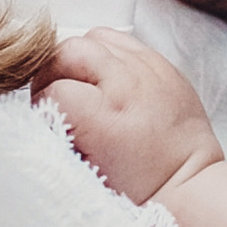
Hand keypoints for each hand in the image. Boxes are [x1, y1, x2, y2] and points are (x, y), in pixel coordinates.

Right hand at [41, 30, 223, 206]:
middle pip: (68, 51)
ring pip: (94, 37)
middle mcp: (128, 84)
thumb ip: (56, 138)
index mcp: (107, 118)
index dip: (43, 107)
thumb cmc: (138, 188)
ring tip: (82, 85)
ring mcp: (149, 68)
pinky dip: (107, 55)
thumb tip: (38, 114)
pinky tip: (107, 79)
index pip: (53, 91)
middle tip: (56, 98)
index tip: (48, 123)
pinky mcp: (162, 64)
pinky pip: (122, 40)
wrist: (188, 184)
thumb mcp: (85, 171)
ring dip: (80, 59)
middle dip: (54, 73)